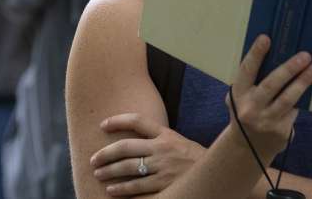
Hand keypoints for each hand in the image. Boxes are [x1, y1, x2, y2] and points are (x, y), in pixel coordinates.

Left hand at [90, 113, 204, 195]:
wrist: (217, 176)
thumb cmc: (195, 160)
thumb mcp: (179, 142)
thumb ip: (158, 139)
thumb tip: (132, 139)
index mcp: (166, 135)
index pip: (138, 121)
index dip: (118, 120)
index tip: (102, 125)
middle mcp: (163, 150)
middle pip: (126, 147)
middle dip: (106, 154)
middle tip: (94, 160)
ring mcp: (164, 169)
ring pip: (129, 170)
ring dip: (111, 173)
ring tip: (99, 175)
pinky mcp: (167, 187)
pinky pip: (140, 189)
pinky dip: (125, 191)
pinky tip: (113, 192)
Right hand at [227, 35, 311, 162]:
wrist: (247, 148)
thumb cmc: (246, 112)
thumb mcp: (240, 97)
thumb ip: (251, 82)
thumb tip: (274, 55)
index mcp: (238, 94)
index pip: (246, 71)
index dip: (256, 54)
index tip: (266, 38)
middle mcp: (250, 108)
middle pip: (272, 85)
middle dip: (290, 69)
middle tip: (305, 55)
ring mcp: (266, 121)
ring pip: (288, 98)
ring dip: (303, 82)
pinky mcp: (281, 131)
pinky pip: (294, 111)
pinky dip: (301, 99)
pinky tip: (310, 89)